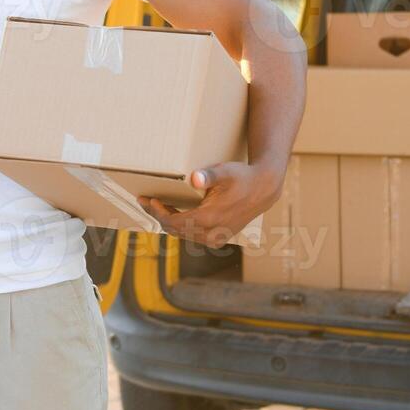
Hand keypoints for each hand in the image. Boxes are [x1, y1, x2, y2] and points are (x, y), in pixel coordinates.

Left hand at [138, 161, 283, 248]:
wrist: (263, 189)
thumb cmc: (242, 177)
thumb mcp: (225, 171)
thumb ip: (209, 175)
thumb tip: (195, 178)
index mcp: (209, 219)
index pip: (174, 222)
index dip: (158, 212)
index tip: (149, 200)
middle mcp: (212, 233)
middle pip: (175, 230)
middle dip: (159, 216)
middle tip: (146, 202)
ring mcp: (216, 238)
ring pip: (183, 234)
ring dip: (169, 222)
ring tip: (158, 207)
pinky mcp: (220, 238)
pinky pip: (193, 236)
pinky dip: (181, 226)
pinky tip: (175, 214)